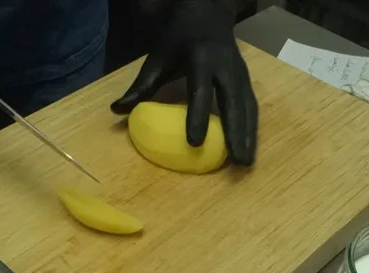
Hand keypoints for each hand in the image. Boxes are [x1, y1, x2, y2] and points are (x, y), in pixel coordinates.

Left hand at [111, 0, 257, 166]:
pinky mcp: (246, 78)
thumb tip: (117, 111)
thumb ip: (141, 85)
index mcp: (201, 58)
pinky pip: (251, 105)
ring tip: (245, 162)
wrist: (207, 13)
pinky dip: (251, 127)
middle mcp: (225, 65)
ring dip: (248, 134)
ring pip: (247, 105)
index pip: (200, 91)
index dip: (198, 117)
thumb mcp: (158, 57)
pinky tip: (248, 147)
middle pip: (233, 102)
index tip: (194, 143)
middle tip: (237, 162)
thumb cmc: (178, 39)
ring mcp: (240, 71)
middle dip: (236, 133)